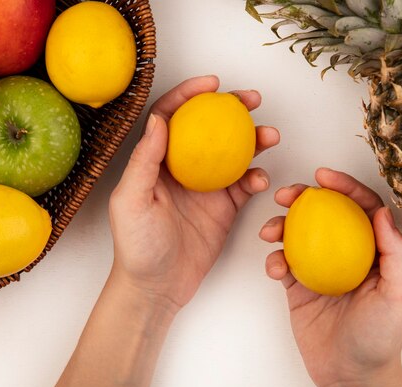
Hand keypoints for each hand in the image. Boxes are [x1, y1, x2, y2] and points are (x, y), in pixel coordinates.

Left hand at [109, 75, 279, 313]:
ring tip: (270, 135)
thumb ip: (144, 160)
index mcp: (156, 162)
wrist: (157, 287)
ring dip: (254, 141)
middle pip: (209, 129)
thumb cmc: (137, 246)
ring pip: (233, 154)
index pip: (173, 117)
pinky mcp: (224, 208)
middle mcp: (182, 169)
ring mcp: (206, 188)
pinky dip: (256, 178)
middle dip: (232, 110)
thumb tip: (159, 120)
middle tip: (253, 100)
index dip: (190, 95)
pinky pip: (244, 186)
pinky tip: (262, 178)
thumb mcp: (131, 201)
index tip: (212, 85)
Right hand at [259, 168, 401, 386]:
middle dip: (303, 197)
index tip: (323, 177)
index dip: (344, 187)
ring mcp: (320, 270)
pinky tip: (275, 267)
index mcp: (373, 252)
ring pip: (297, 234)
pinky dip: (274, 260)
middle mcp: (346, 255)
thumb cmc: (382, 338)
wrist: (351, 375)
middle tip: (287, 194)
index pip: (360, 209)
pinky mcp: (299, 288)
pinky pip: (282, 264)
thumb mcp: (401, 295)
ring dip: (280, 224)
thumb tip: (381, 212)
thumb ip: (395, 253)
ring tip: (270, 229)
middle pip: (324, 215)